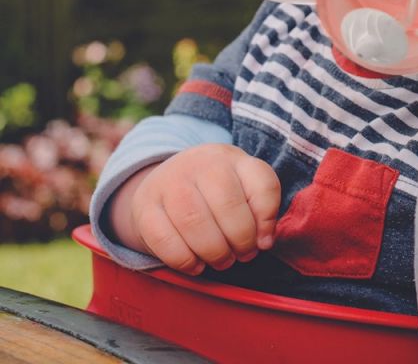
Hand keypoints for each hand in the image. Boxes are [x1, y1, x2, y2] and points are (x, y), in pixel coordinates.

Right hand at [112, 144, 280, 275]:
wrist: (168, 178)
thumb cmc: (216, 189)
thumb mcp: (244, 186)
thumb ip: (262, 208)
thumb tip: (265, 241)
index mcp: (232, 157)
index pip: (262, 184)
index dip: (267, 220)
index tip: (264, 241)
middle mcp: (201, 163)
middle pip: (228, 205)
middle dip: (241, 240)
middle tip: (242, 255)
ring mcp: (170, 181)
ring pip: (195, 222)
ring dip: (214, 251)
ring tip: (222, 261)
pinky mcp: (145, 205)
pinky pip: (164, 239)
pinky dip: (184, 260)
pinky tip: (196, 265)